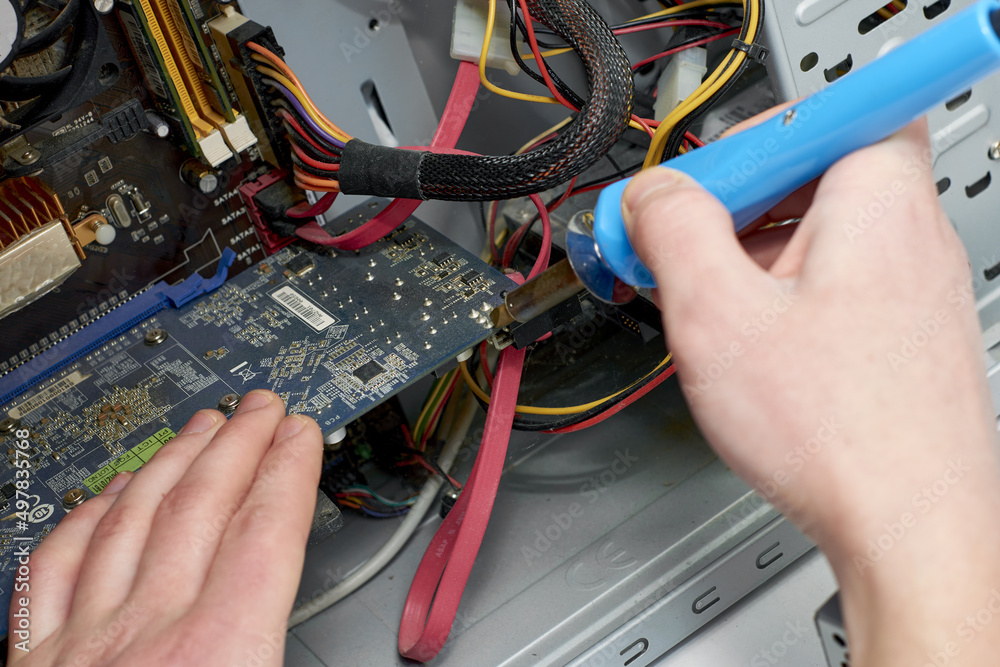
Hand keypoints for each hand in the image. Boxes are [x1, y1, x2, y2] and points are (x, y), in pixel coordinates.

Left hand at [9, 390, 322, 665]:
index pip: (265, 532)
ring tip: (199, 428)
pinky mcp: (36, 664)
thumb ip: (295, 656)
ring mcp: (84, 645)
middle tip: (257, 410)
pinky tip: (107, 496)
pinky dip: (86, 520)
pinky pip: (53, 569)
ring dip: (172, 463)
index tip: (298, 434)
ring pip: (131, 521)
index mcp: (220, 652)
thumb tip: (333, 645)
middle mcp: (147, 636)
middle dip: (237, 445)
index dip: (287, 469)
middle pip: (200, 508)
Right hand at [624, 118, 999, 664]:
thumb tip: (652, 195)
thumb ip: (674, 229)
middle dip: (734, 206)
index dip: (747, 142)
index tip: (697, 188)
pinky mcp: (903, 331)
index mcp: (877, 200)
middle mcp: (910, 233)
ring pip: (816, 234)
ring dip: (751, 257)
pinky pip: (834, 281)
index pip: (820, 110)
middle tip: (682, 251)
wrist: (909, 529)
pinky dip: (782, 295)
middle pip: (809, 173)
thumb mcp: (716, 314)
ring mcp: (913, 286)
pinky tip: (749, 345)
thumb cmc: (839, 434)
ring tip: (708, 311)